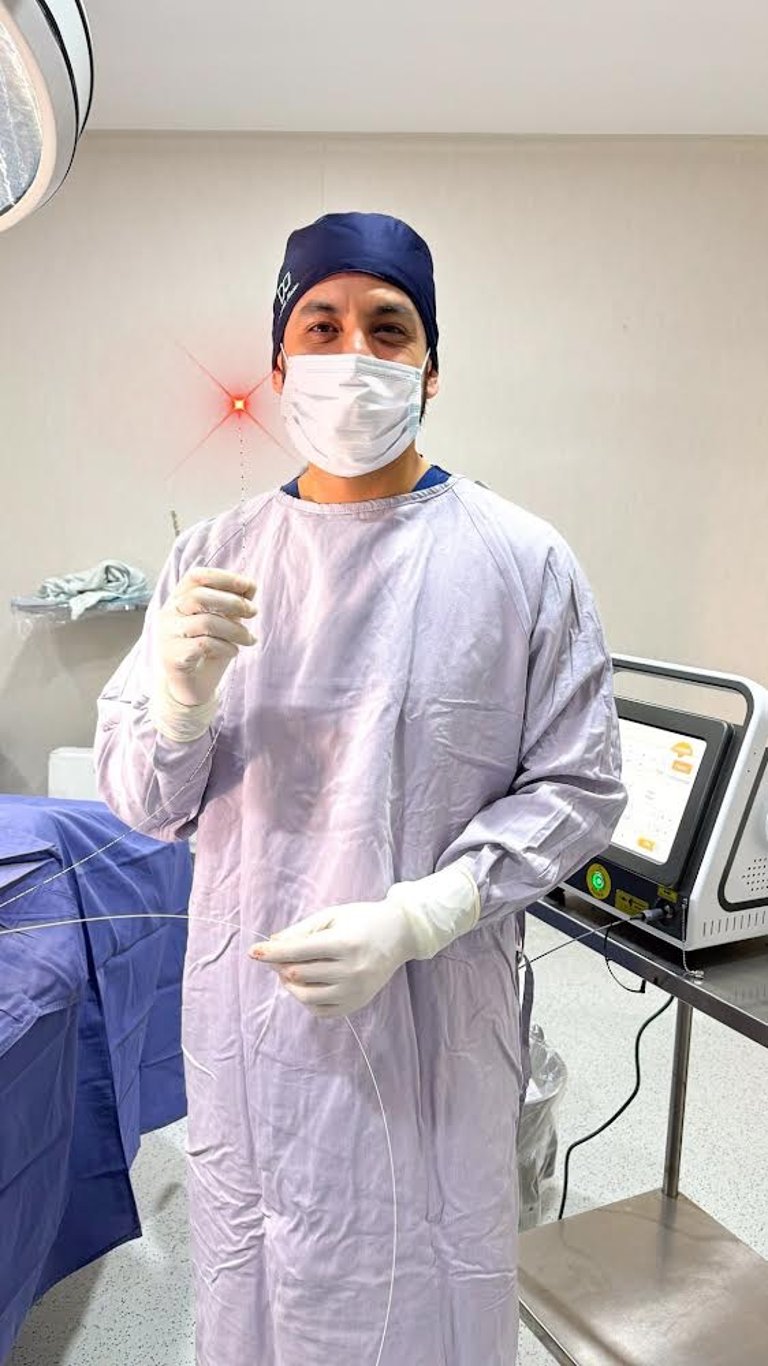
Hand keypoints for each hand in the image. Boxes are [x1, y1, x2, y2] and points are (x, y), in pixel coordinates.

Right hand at [158, 567, 257, 707]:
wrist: (190, 687)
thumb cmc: (208, 650)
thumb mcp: (224, 623)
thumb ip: (233, 604)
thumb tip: (250, 586)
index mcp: (178, 599)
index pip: (195, 577)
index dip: (223, 577)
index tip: (249, 585)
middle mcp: (168, 614)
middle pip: (199, 596)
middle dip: (233, 602)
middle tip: (254, 612)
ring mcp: (167, 635)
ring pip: (205, 622)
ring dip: (235, 629)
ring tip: (249, 639)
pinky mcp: (172, 657)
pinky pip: (204, 645)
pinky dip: (226, 647)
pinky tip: (233, 652)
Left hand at [249, 900, 418, 1017]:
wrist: (400, 934)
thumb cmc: (363, 919)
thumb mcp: (332, 916)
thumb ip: (301, 930)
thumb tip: (272, 944)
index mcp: (345, 943)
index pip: (298, 951)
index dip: (272, 953)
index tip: (253, 951)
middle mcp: (351, 970)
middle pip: (300, 974)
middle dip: (280, 966)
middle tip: (276, 957)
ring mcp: (355, 990)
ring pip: (307, 996)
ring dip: (290, 985)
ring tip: (290, 972)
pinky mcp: (357, 1003)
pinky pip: (322, 1010)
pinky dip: (307, 1000)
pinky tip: (307, 984)